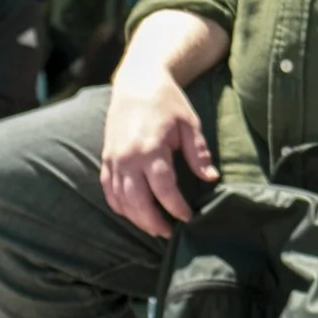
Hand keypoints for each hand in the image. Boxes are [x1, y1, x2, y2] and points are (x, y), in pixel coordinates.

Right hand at [100, 68, 219, 238]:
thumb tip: (211, 178)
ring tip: (154, 227)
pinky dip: (119, 206)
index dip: (176, 207)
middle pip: (136, 201)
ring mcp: (113, 160)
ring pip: (120, 200)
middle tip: (169, 233)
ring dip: (135, 218)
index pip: (163, 189)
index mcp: (151, 148)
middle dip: (153, 221)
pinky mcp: (105, 159)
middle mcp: (127, 158)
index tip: (188, 217)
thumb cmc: (168, 102)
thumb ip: (198, 154)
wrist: (137, 84)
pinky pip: (108, 191)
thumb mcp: (190, 124)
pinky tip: (133, 213)